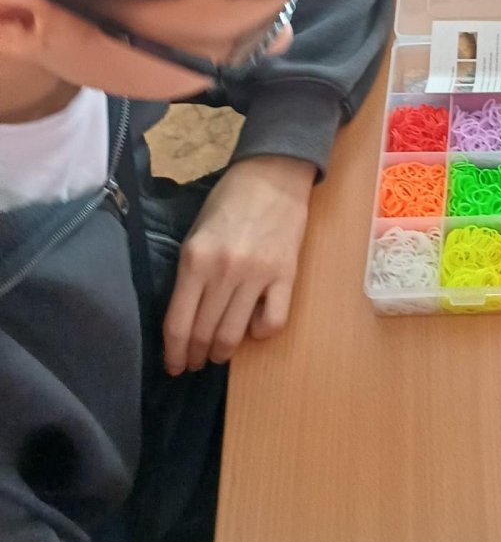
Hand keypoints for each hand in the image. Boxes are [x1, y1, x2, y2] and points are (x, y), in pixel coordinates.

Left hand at [163, 155, 314, 374]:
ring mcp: (257, 275)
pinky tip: (253, 328)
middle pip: (204, 333)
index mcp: (195, 260)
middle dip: (196, 356)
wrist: (274, 176)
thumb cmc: (228, 202)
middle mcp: (224, 271)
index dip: (174, 353)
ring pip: (234, 334)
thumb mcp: (195, 235)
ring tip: (219, 353)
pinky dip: (260, 333)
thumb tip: (186, 317)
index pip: (178, 323)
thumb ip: (189, 275)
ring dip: (222, 351)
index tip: (174, 365)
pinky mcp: (286, 275)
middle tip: (194, 362)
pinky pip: (272, 321)